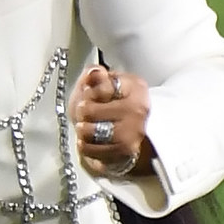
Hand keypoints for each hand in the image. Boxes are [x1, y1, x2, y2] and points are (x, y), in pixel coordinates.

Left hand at [72, 64, 152, 180]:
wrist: (123, 130)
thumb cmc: (107, 103)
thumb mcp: (100, 83)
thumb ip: (95, 75)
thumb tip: (94, 72)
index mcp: (135, 87)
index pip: (104, 87)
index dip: (90, 91)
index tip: (89, 94)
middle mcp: (139, 109)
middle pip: (93, 111)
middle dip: (83, 112)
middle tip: (84, 113)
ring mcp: (134, 132)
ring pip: (95, 132)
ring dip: (83, 130)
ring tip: (84, 127)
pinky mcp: (126, 151)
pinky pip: (96, 151)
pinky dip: (86, 147)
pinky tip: (86, 141)